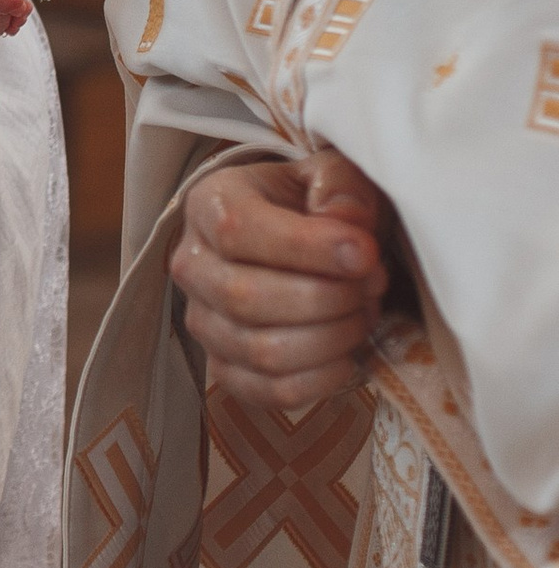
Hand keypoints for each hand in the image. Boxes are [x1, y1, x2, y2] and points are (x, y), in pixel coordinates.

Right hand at [169, 149, 390, 417]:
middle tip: (374, 283)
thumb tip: (349, 229)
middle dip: (330, 298)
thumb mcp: (330, 176)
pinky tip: (348, 352)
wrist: (296, 240)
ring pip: (264, 351)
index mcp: (210, 205)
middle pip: (249, 299)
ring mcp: (203, 323)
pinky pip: (272, 391)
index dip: (307, 248)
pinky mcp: (225, 369)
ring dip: (333, 338)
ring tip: (364, 312)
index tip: (365, 252)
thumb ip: (342, 189)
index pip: (239, 231)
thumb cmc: (314, 205)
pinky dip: (322, 379)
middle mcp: (192, 266)